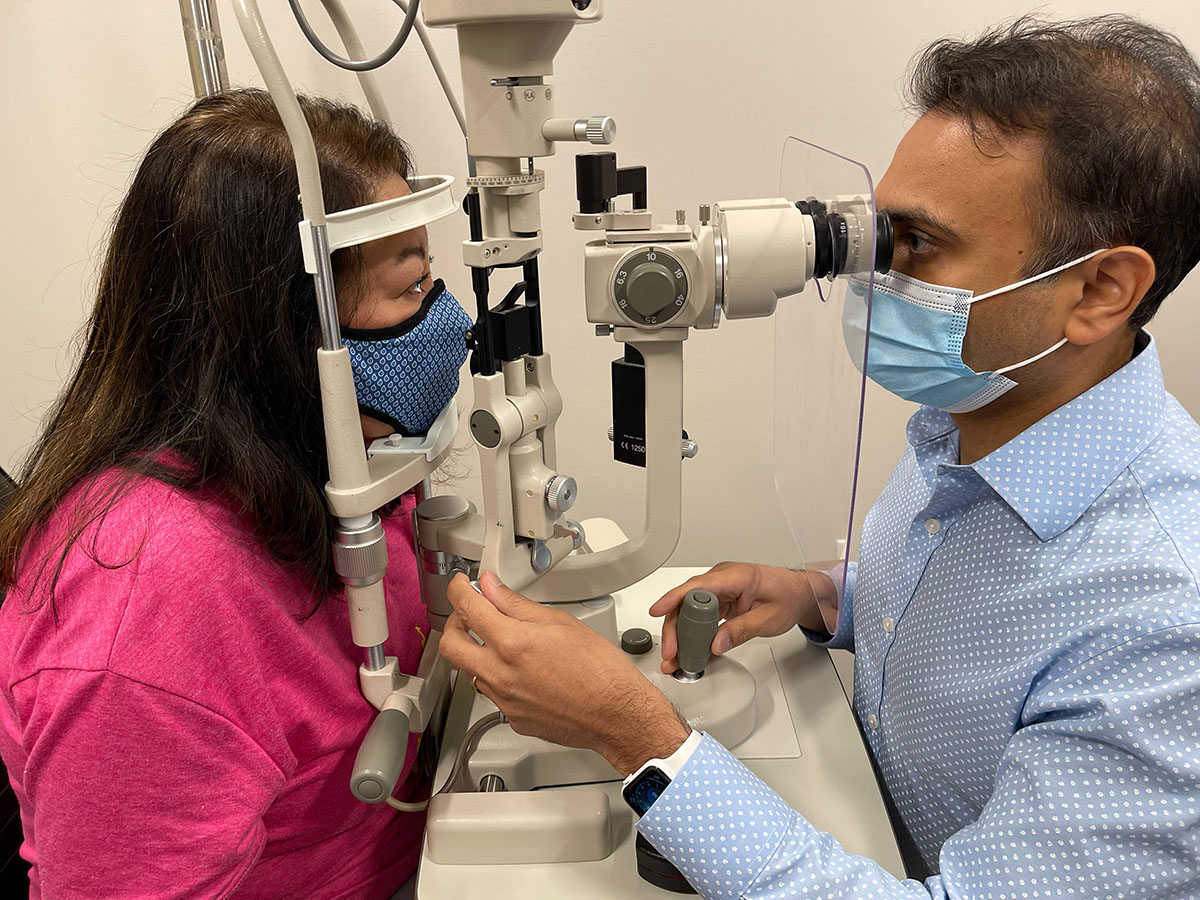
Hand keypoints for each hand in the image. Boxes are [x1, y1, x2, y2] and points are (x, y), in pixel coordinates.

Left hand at [440, 572, 691, 775]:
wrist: (619, 715)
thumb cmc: (601, 671)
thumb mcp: (561, 622)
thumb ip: (517, 604)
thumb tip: (492, 588)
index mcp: (512, 644)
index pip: (467, 609)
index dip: (458, 590)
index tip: (461, 585)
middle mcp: (501, 675)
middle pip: (450, 646)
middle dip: (454, 623)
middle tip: (469, 613)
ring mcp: (504, 701)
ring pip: (470, 671)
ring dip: (477, 651)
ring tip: (500, 640)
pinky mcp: (512, 718)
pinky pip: (492, 693)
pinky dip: (499, 676)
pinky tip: (522, 670)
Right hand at [650, 562, 834, 673]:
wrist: (801, 593)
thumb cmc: (789, 597)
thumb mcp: (768, 619)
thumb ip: (740, 631)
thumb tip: (715, 645)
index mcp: (735, 576)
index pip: (697, 586)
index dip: (673, 599)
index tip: (657, 611)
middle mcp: (723, 579)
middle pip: (688, 601)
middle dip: (675, 628)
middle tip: (672, 653)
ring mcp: (720, 588)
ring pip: (691, 609)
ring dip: (682, 633)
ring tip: (676, 657)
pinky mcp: (721, 598)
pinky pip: (700, 614)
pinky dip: (694, 632)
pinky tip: (689, 650)